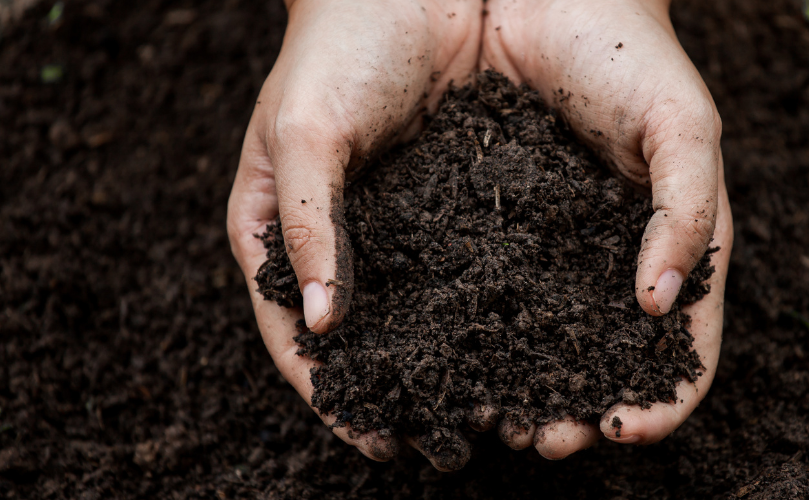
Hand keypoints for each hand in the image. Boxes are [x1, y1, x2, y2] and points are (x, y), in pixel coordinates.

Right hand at [226, 0, 480, 468]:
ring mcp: (391, 225)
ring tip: (481, 411)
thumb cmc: (334, 48)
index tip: (372, 440)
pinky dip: (478, 312)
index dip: (328, 393)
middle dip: (391, 392)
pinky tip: (513, 343)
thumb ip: (310, 224)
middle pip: (355, 337)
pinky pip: (459, 270)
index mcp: (277, 229)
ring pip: (411, 313)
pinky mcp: (445, 205)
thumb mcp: (306, 131)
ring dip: (441, 363)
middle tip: (436, 444)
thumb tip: (321, 324)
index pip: (293, 333)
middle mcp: (335, 238)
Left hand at [481, 0, 733, 457]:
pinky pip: (490, 289)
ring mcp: (555, 247)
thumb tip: (659, 306)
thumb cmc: (636, 56)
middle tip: (543, 440)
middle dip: (579, 410)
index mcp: (673, 249)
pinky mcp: (498, 224)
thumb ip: (687, 214)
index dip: (661, 400)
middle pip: (605, 360)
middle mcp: (613, 261)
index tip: (623, 427)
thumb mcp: (685, 130)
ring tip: (494, 418)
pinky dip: (480, 333)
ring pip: (544, 338)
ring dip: (524, 387)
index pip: (682, 350)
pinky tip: (455, 356)